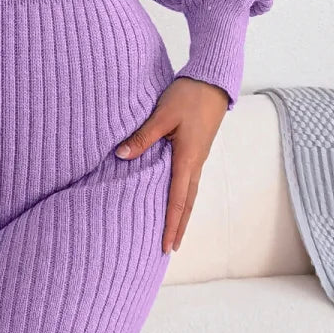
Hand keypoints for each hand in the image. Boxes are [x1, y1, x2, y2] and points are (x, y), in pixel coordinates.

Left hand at [114, 77, 228, 252]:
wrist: (213, 82)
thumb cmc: (188, 96)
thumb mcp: (162, 115)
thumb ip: (142, 137)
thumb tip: (120, 155)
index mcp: (188, 159)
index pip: (178, 200)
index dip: (172, 225)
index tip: (166, 246)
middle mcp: (196, 163)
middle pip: (187, 204)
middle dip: (179, 227)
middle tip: (169, 250)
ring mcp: (198, 157)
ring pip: (190, 193)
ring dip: (182, 214)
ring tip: (174, 232)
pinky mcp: (196, 150)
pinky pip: (189, 181)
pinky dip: (182, 197)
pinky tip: (174, 199)